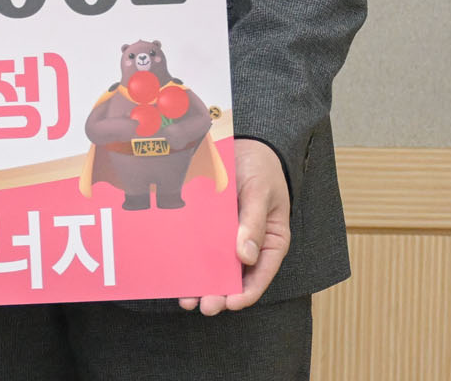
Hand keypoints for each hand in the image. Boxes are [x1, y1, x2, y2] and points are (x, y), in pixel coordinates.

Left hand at [178, 138, 289, 314]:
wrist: (244, 144)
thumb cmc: (261, 168)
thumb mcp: (261, 191)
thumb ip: (254, 222)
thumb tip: (246, 256)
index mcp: (271, 242)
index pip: (262, 274)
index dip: (247, 292)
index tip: (231, 302)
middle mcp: (249, 245)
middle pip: (236, 278)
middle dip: (220, 294)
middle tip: (205, 306)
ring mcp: (228, 237)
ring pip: (216, 267)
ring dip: (202, 284)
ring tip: (187, 299)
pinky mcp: (210, 227)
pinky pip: (200, 247)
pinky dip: (191, 261)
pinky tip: (178, 271)